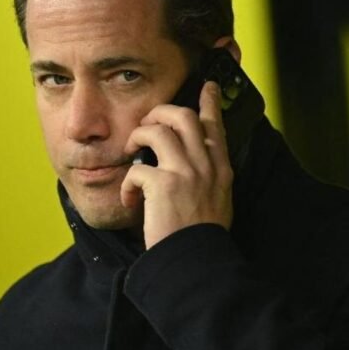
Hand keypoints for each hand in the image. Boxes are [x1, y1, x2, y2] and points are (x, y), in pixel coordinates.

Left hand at [121, 81, 233, 248]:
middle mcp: (206, 166)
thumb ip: (208, 178)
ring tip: (130, 152)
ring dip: (137, 137)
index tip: (208, 86)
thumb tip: (190, 164)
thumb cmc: (201, 237)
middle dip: (160, 112)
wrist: (196, 263)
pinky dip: (127, 184)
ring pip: (158, 130)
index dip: (209, 103)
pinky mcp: (163, 185)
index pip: (215, 126)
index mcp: (221, 169)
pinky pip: (137, 168)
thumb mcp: (218, 201)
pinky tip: (130, 201)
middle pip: (184, 116)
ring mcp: (186, 173)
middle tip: (147, 124)